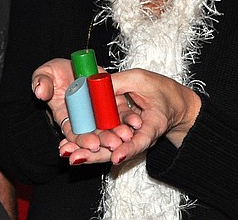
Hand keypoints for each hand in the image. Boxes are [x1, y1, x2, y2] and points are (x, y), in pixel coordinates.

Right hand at [33, 61, 136, 164]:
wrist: (70, 64)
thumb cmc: (53, 72)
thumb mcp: (44, 74)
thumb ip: (41, 82)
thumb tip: (40, 91)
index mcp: (65, 117)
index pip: (73, 133)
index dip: (82, 140)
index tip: (92, 144)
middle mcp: (83, 119)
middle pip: (94, 135)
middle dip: (104, 140)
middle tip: (115, 144)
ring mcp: (98, 111)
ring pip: (110, 126)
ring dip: (119, 132)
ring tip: (128, 135)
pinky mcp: (110, 101)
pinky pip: (120, 112)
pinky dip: (128, 118)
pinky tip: (136, 122)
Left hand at [58, 69, 200, 165]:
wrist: (171, 103)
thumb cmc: (160, 89)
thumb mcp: (140, 79)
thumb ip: (118, 83)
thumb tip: (94, 86)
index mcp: (153, 125)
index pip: (141, 141)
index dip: (129, 149)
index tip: (116, 157)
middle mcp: (140, 138)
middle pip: (117, 151)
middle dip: (95, 156)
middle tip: (76, 158)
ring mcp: (128, 139)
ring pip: (106, 150)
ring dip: (86, 153)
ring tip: (66, 153)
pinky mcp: (117, 136)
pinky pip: (102, 143)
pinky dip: (86, 146)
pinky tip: (68, 147)